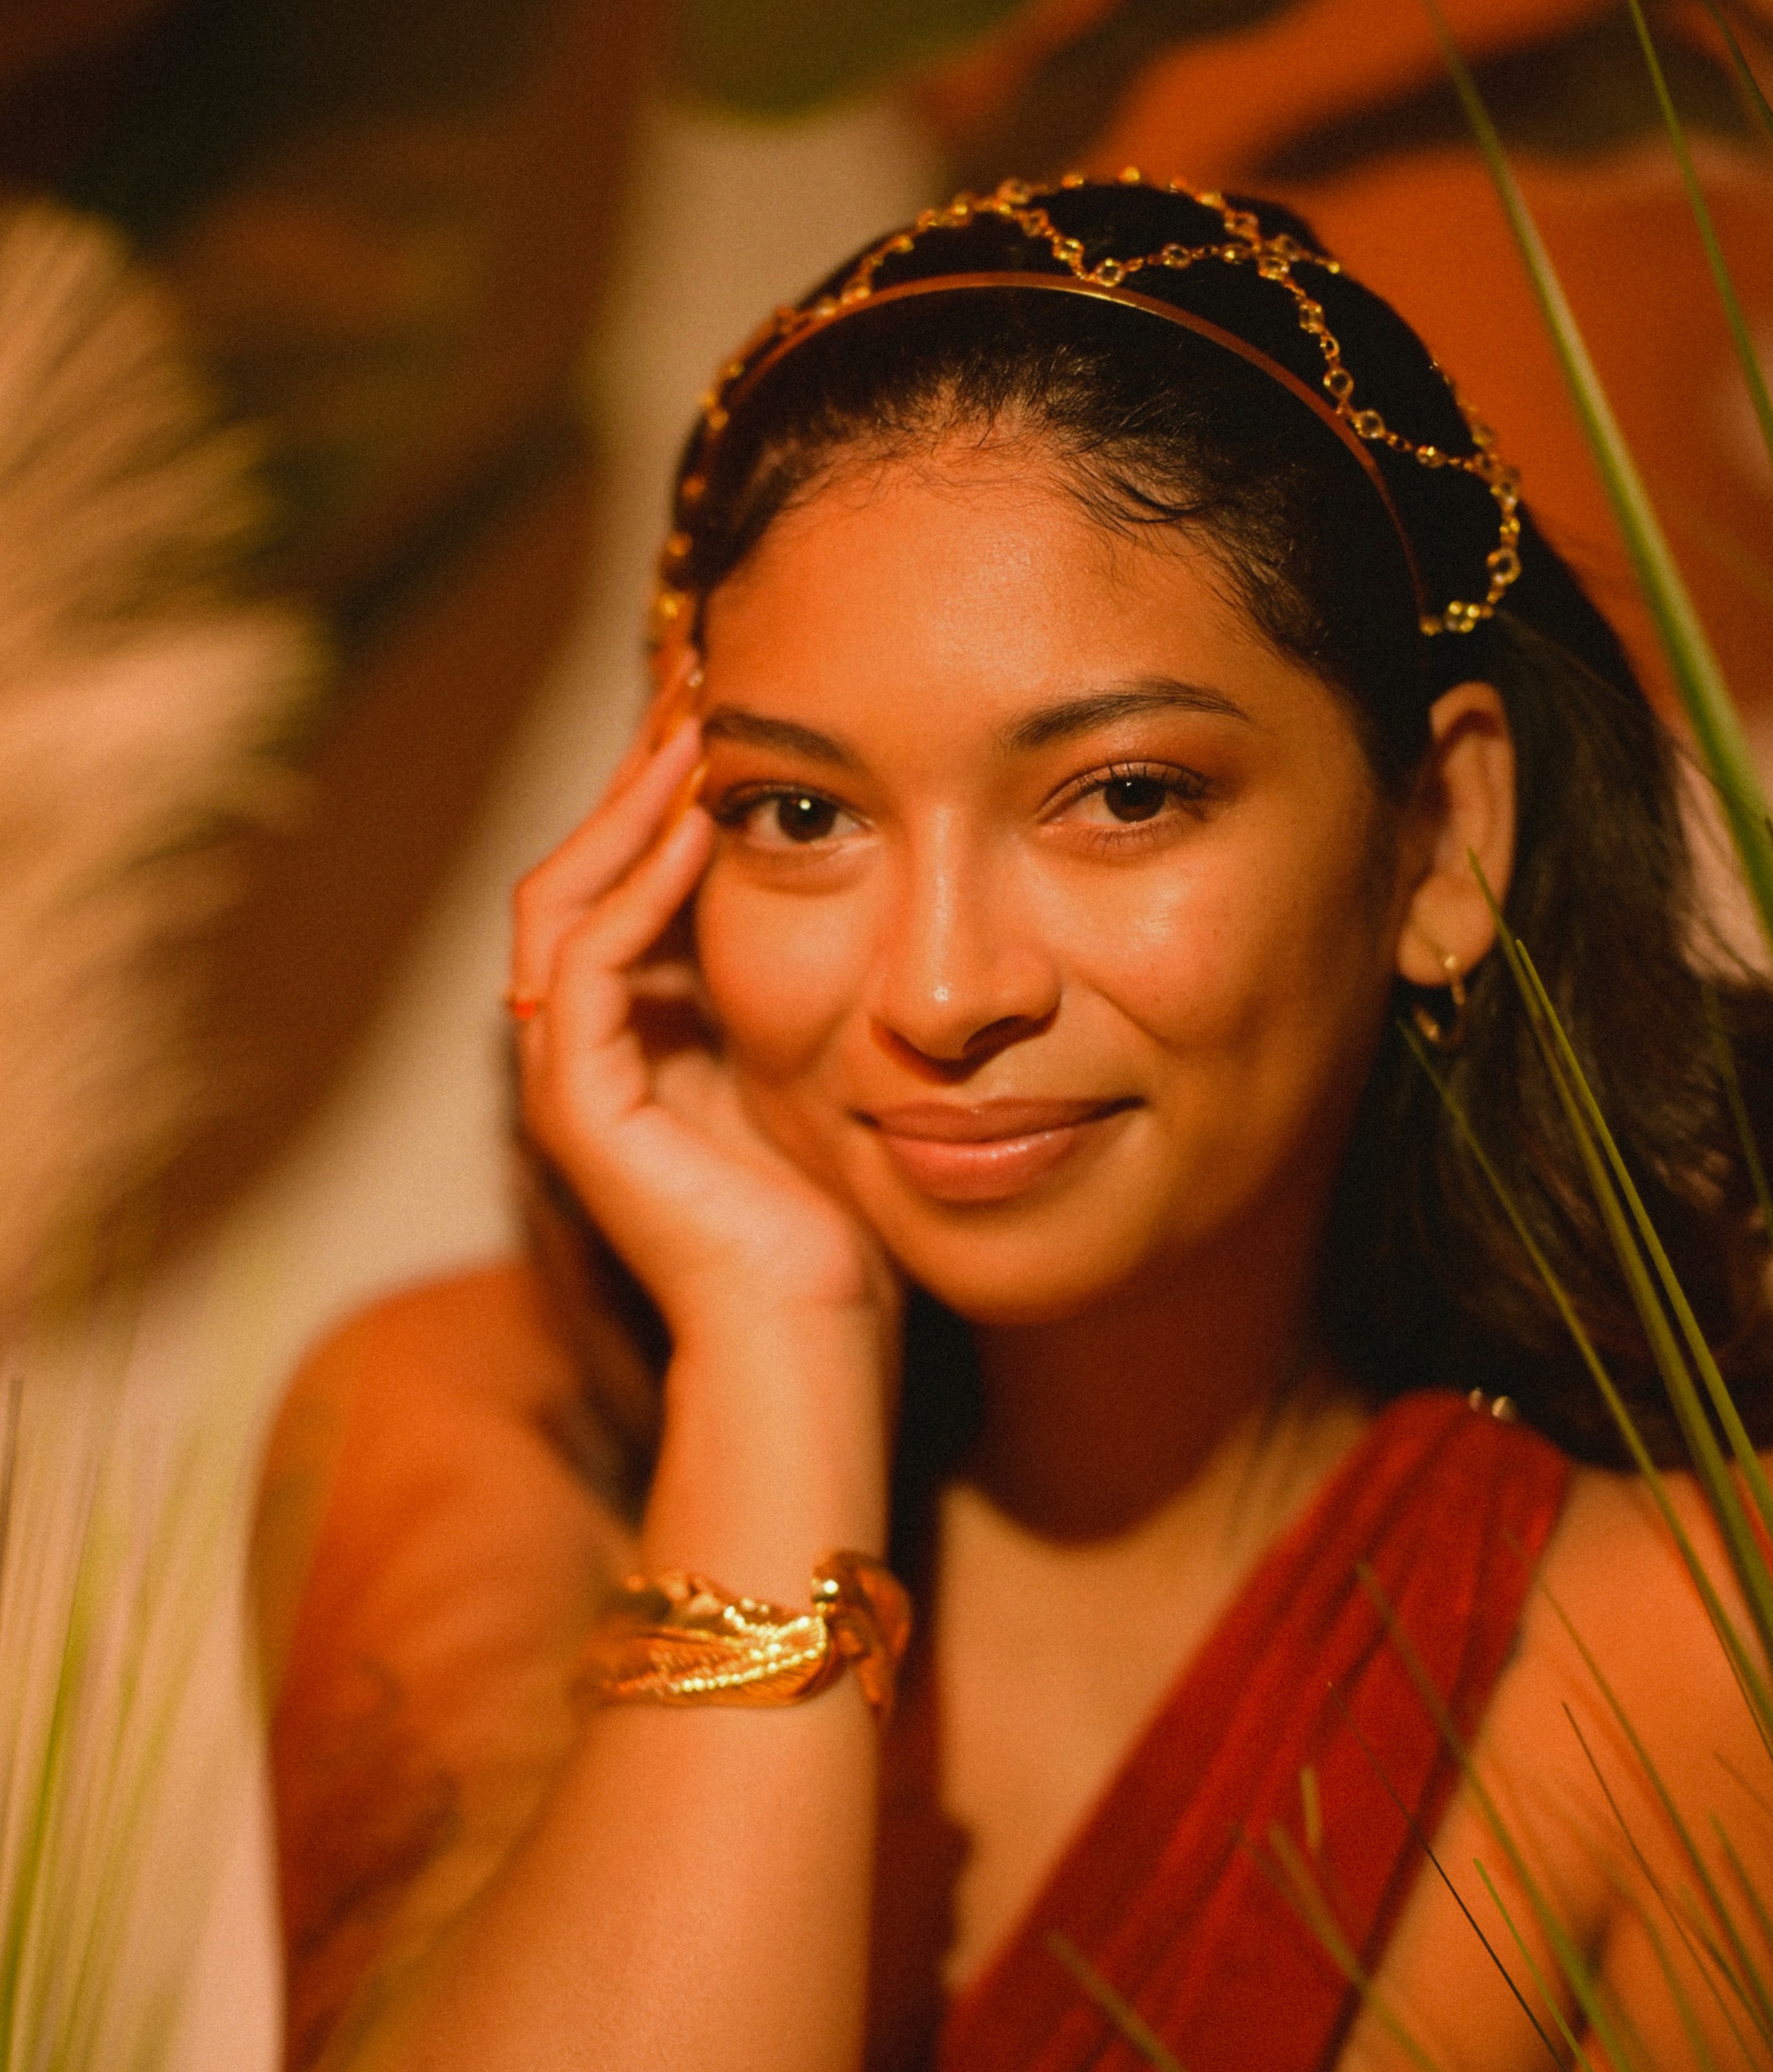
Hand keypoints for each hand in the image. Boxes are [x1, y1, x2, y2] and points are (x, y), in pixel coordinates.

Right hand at [510, 661, 894, 1357]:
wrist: (814, 1334)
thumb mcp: (823, 1063)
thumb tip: (853, 873)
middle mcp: (587, 1047)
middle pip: (580, 871)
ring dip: (625, 810)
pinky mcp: (580, 1106)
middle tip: (698, 679)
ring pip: (562, 900)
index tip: (729, 710)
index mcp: (639, 1035)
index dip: (662, 793)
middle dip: (634, 776)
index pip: (624, 881)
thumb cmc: (835, 1219)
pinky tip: (699, 827)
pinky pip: (586, 963)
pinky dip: (635, 889)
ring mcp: (573, 1077)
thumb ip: (806, 980)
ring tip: (692, 731)